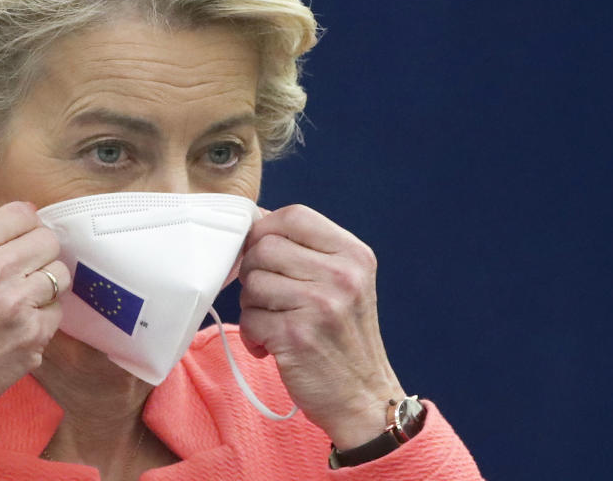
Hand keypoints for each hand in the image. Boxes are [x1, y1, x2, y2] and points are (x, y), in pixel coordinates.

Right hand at [0, 201, 70, 412]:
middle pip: (47, 239)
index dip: (23, 228)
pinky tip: (19, 326)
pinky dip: (43, 316)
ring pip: (60, 272)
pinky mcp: (33, 330)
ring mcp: (14, 300)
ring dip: (45, 286)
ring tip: (20, 300)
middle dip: (38, 256)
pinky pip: (58, 307)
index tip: (17, 242)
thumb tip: (24, 213)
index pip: (21, 213)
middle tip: (20, 275)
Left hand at [238, 205, 403, 448]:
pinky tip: (274, 346)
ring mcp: (320, 304)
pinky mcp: (297, 335)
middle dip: (254, 273)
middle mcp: (341, 275)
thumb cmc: (343, 337)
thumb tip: (255, 220)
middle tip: (271, 298)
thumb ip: (307, 251)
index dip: (266, 229)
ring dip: (253, 307)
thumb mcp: (344, 283)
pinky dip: (253, 335)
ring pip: (251, 282)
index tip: (262, 252)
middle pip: (264, 247)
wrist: (363, 398)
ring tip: (276, 323)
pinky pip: (249, 318)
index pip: (294, 215)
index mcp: (353, 254)